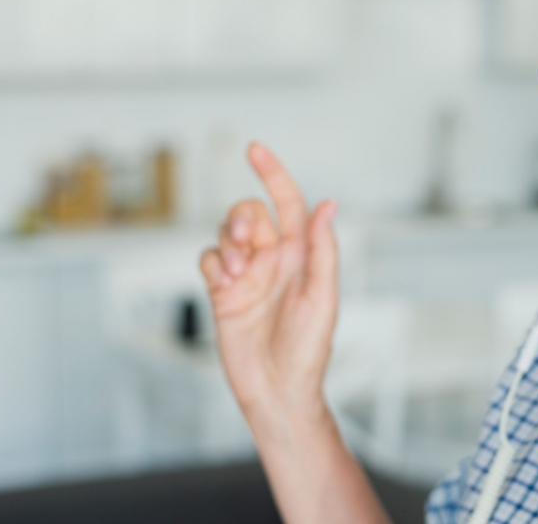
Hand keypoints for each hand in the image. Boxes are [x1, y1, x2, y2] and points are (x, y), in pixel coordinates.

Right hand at [199, 141, 340, 432]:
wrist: (278, 390)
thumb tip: (328, 205)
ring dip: (227, 245)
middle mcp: (273, 259)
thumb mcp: (322, 297)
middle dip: (242, 219)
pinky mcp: (223, 292)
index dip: (272, 173)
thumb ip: (322, 250)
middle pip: (249, 213)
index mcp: (301, 254)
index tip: (254, 148)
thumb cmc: (308, 349)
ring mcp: (247, 274)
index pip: (287, 202)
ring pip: (225, 234)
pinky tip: (224, 283)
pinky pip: (208, 259)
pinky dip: (212, 262)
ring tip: (238, 275)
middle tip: (246, 245)